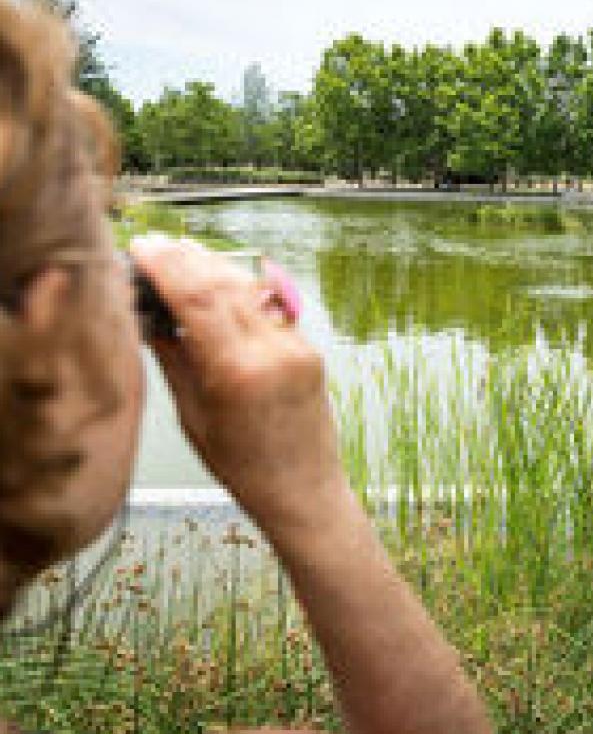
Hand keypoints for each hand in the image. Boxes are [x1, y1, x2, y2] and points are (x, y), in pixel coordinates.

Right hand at [129, 236, 348, 539]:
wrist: (303, 488)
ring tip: (183, 253)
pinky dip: (241, 290)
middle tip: (157, 244)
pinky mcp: (309, 349)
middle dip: (187, 258)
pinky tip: (218, 282)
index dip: (167, 266)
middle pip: (224, 284)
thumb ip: (174, 358)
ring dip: (215, 266)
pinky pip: (270, 308)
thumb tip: (149, 315)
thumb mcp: (194, 414)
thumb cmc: (243, 464)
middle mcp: (272, 352)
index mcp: (237, 371)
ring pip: (250, 290)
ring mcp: (296, 348)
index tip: (143, 248)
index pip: (198, 298)